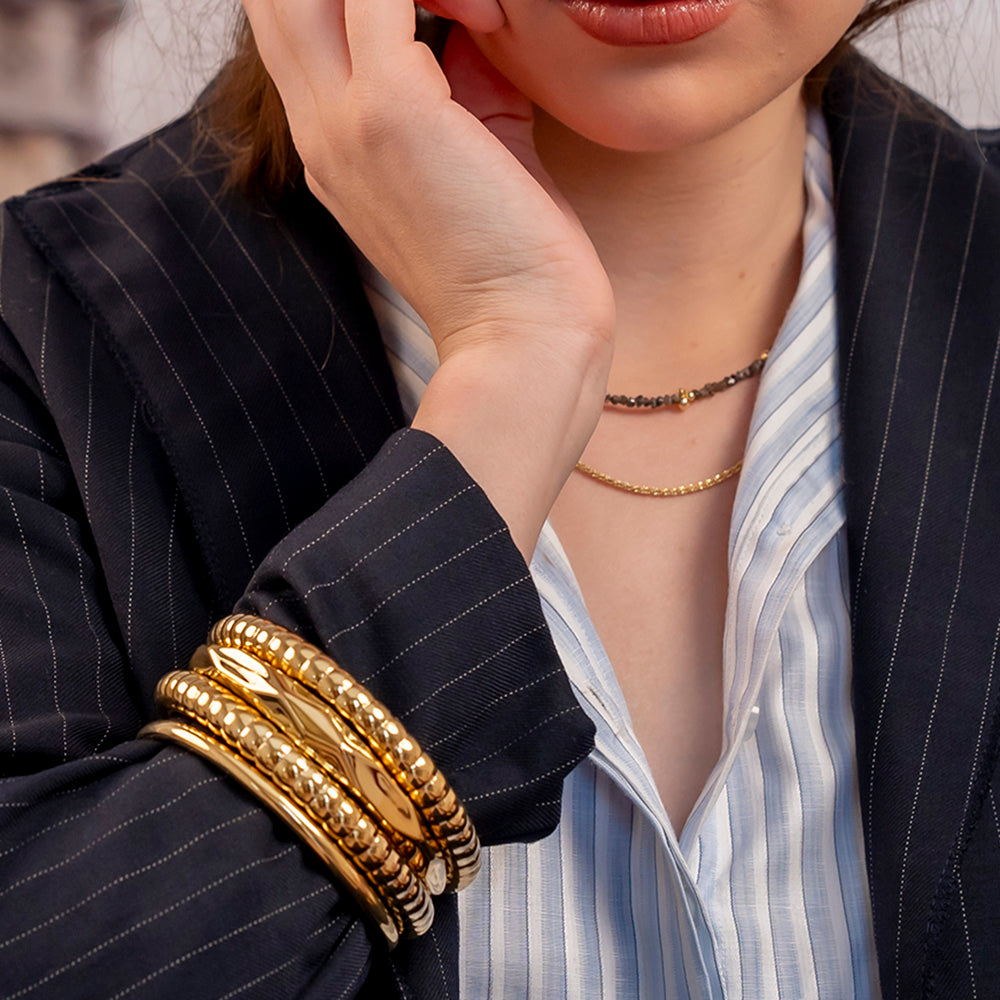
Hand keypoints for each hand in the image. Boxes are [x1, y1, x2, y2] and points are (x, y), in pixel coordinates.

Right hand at [241, 0, 614, 555]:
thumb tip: (476, 16)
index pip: (291, 25)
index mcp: (332, 146)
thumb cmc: (513, 255)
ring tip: (464, 5)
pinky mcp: (391, 110)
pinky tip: (485, 10)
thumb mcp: (480, 148)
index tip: (412, 3)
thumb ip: (463, 77)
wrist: (525, 335)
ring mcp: (345, 120)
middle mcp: (320, 129)